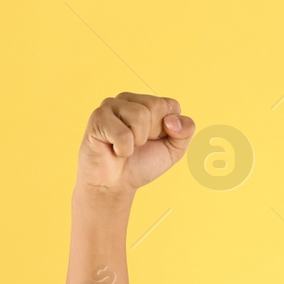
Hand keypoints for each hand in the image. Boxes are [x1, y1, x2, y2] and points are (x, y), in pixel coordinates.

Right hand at [76, 92, 193, 195]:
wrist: (115, 184)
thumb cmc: (142, 163)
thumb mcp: (173, 149)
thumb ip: (185, 131)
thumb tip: (172, 121)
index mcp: (147, 102)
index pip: (171, 105)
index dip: (169, 129)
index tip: (155, 140)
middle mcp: (128, 99)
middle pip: (156, 106)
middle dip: (152, 134)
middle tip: (137, 144)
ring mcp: (110, 105)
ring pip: (140, 116)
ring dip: (137, 141)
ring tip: (125, 146)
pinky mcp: (98, 118)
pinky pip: (123, 134)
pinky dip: (123, 150)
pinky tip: (114, 150)